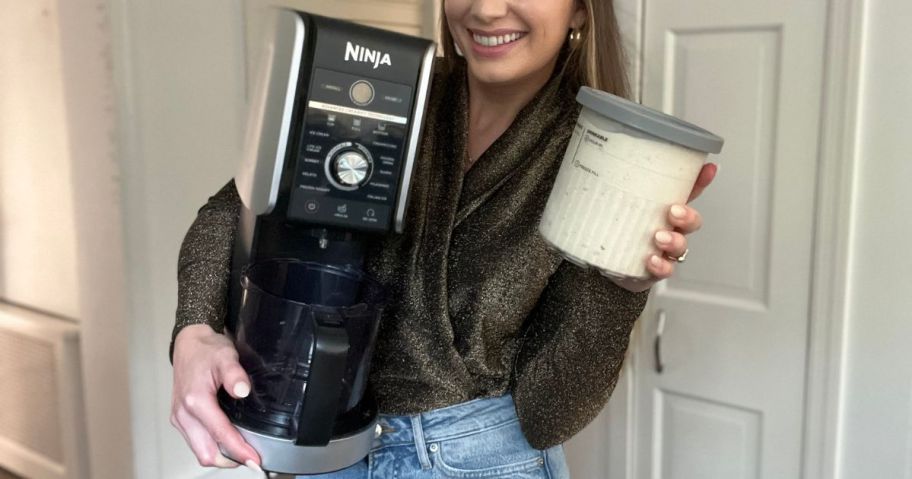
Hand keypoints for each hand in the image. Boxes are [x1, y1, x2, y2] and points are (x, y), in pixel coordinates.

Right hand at [171, 324, 260, 468]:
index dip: (239, 450)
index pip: (220, 434)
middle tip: (252, 458)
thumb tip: (242, 390)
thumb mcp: (225, 356)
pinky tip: (228, 442)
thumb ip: (234, 374)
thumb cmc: (206, 351)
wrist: (189, 344)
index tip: (255, 460)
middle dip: (230, 460)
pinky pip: (196, 443)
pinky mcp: (180, 419)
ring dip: (221, 456)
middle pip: (206, 453)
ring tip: (243, 452)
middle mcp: (184, 414)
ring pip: (200, 451)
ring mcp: (180, 418)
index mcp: (195, 400)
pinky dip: (212, 448)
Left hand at [613, 163, 717, 292]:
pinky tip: (652, 260)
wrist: (607, 266)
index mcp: (663, 209)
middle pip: (692, 220)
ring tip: (659, 237)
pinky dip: (662, 265)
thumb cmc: (617, 231)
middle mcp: (670, 229)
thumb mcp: (616, 205)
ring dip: (674, 240)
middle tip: (674, 212)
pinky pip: (666, 269)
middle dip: (688, 215)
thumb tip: (597, 163)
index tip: (708, 169)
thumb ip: (614, 189)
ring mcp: (665, 251)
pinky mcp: (657, 270)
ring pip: (681, 245)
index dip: (701, 181)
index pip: (688, 192)